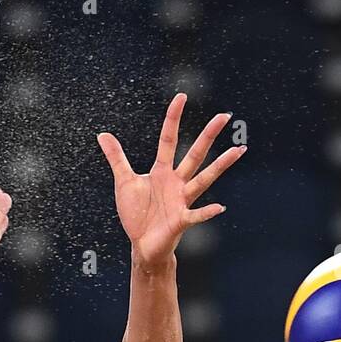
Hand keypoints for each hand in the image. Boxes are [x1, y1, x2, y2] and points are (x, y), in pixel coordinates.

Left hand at [97, 93, 245, 267]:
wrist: (142, 245)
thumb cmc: (137, 214)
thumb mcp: (124, 182)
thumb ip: (117, 158)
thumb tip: (103, 135)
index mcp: (162, 171)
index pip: (169, 139)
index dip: (173, 118)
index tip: (181, 96)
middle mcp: (176, 182)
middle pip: (194, 154)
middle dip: (208, 135)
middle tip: (225, 116)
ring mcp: (181, 200)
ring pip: (204, 179)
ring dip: (221, 166)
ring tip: (238, 151)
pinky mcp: (180, 221)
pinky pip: (196, 215)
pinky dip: (207, 212)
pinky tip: (219, 207)